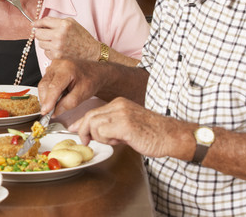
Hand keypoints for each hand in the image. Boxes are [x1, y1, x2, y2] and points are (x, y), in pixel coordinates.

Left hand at [33, 17, 99, 60]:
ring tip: (55, 42)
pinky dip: (50, 51)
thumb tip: (40, 24)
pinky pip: (45, 52)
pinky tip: (58, 49)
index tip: (33, 24)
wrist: (91, 51)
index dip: (37, 23)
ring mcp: (57, 47)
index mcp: (63, 24)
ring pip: (40, 43)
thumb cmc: (81, 36)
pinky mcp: (56, 56)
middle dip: (39, 33)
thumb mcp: (71, 23)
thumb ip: (56, 21)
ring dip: (45, 42)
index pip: (44, 21)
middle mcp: (59, 35)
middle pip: (38, 33)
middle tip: (44, 34)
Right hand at [37, 59, 102, 115]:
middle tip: (48, 112)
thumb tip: (55, 111)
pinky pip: (45, 81)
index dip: (48, 101)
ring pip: (43, 84)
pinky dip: (47, 92)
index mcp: (67, 68)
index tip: (45, 111)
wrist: (95, 71)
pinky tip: (54, 97)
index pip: (54, 87)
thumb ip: (68, 103)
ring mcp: (53, 65)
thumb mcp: (83, 94)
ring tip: (53, 104)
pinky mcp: (52, 69)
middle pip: (45, 85)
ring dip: (46, 96)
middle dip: (45, 100)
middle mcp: (58, 64)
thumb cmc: (92, 79)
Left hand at [69, 97, 190, 158]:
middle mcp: (118, 105)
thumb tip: (92, 133)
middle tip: (87, 142)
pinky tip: (119, 141)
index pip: (93, 112)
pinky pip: (101, 132)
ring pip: (93, 125)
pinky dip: (106, 140)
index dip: (81, 122)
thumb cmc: (153, 134)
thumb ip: (110, 126)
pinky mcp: (124, 125)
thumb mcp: (128, 125)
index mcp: (119, 103)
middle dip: (83, 131)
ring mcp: (121, 114)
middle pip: (89, 117)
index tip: (73, 130)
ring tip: (115, 140)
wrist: (172, 136)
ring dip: (99, 137)